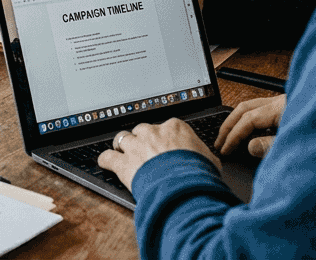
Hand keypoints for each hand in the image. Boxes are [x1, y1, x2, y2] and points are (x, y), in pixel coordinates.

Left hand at [97, 119, 220, 189]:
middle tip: (147, 152)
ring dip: (123, 147)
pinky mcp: (123, 163)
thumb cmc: (200, 174)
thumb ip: (201, 153)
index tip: (164, 145)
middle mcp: (152, 133)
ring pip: (122, 139)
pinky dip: (106, 160)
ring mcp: (135, 146)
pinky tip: (106, 163)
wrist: (185, 188)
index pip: (164, 127)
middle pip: (141, 130)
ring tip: (126, 155)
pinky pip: (107, 157)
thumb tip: (206, 157)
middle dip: (143, 140)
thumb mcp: (209, 160)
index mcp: (174, 128)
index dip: (163, 138)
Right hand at [214, 94, 283, 157]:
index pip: (248, 119)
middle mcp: (279, 101)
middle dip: (228, 125)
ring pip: (251, 106)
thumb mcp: (297, 144)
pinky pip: (260, 109)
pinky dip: (248, 118)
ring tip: (228, 135)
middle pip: (244, 108)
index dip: (234, 135)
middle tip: (219, 141)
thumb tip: (250, 147)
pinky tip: (246, 129)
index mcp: (281, 108)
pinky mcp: (286, 107)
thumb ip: (272, 146)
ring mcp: (283, 102)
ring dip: (236, 120)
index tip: (225, 149)